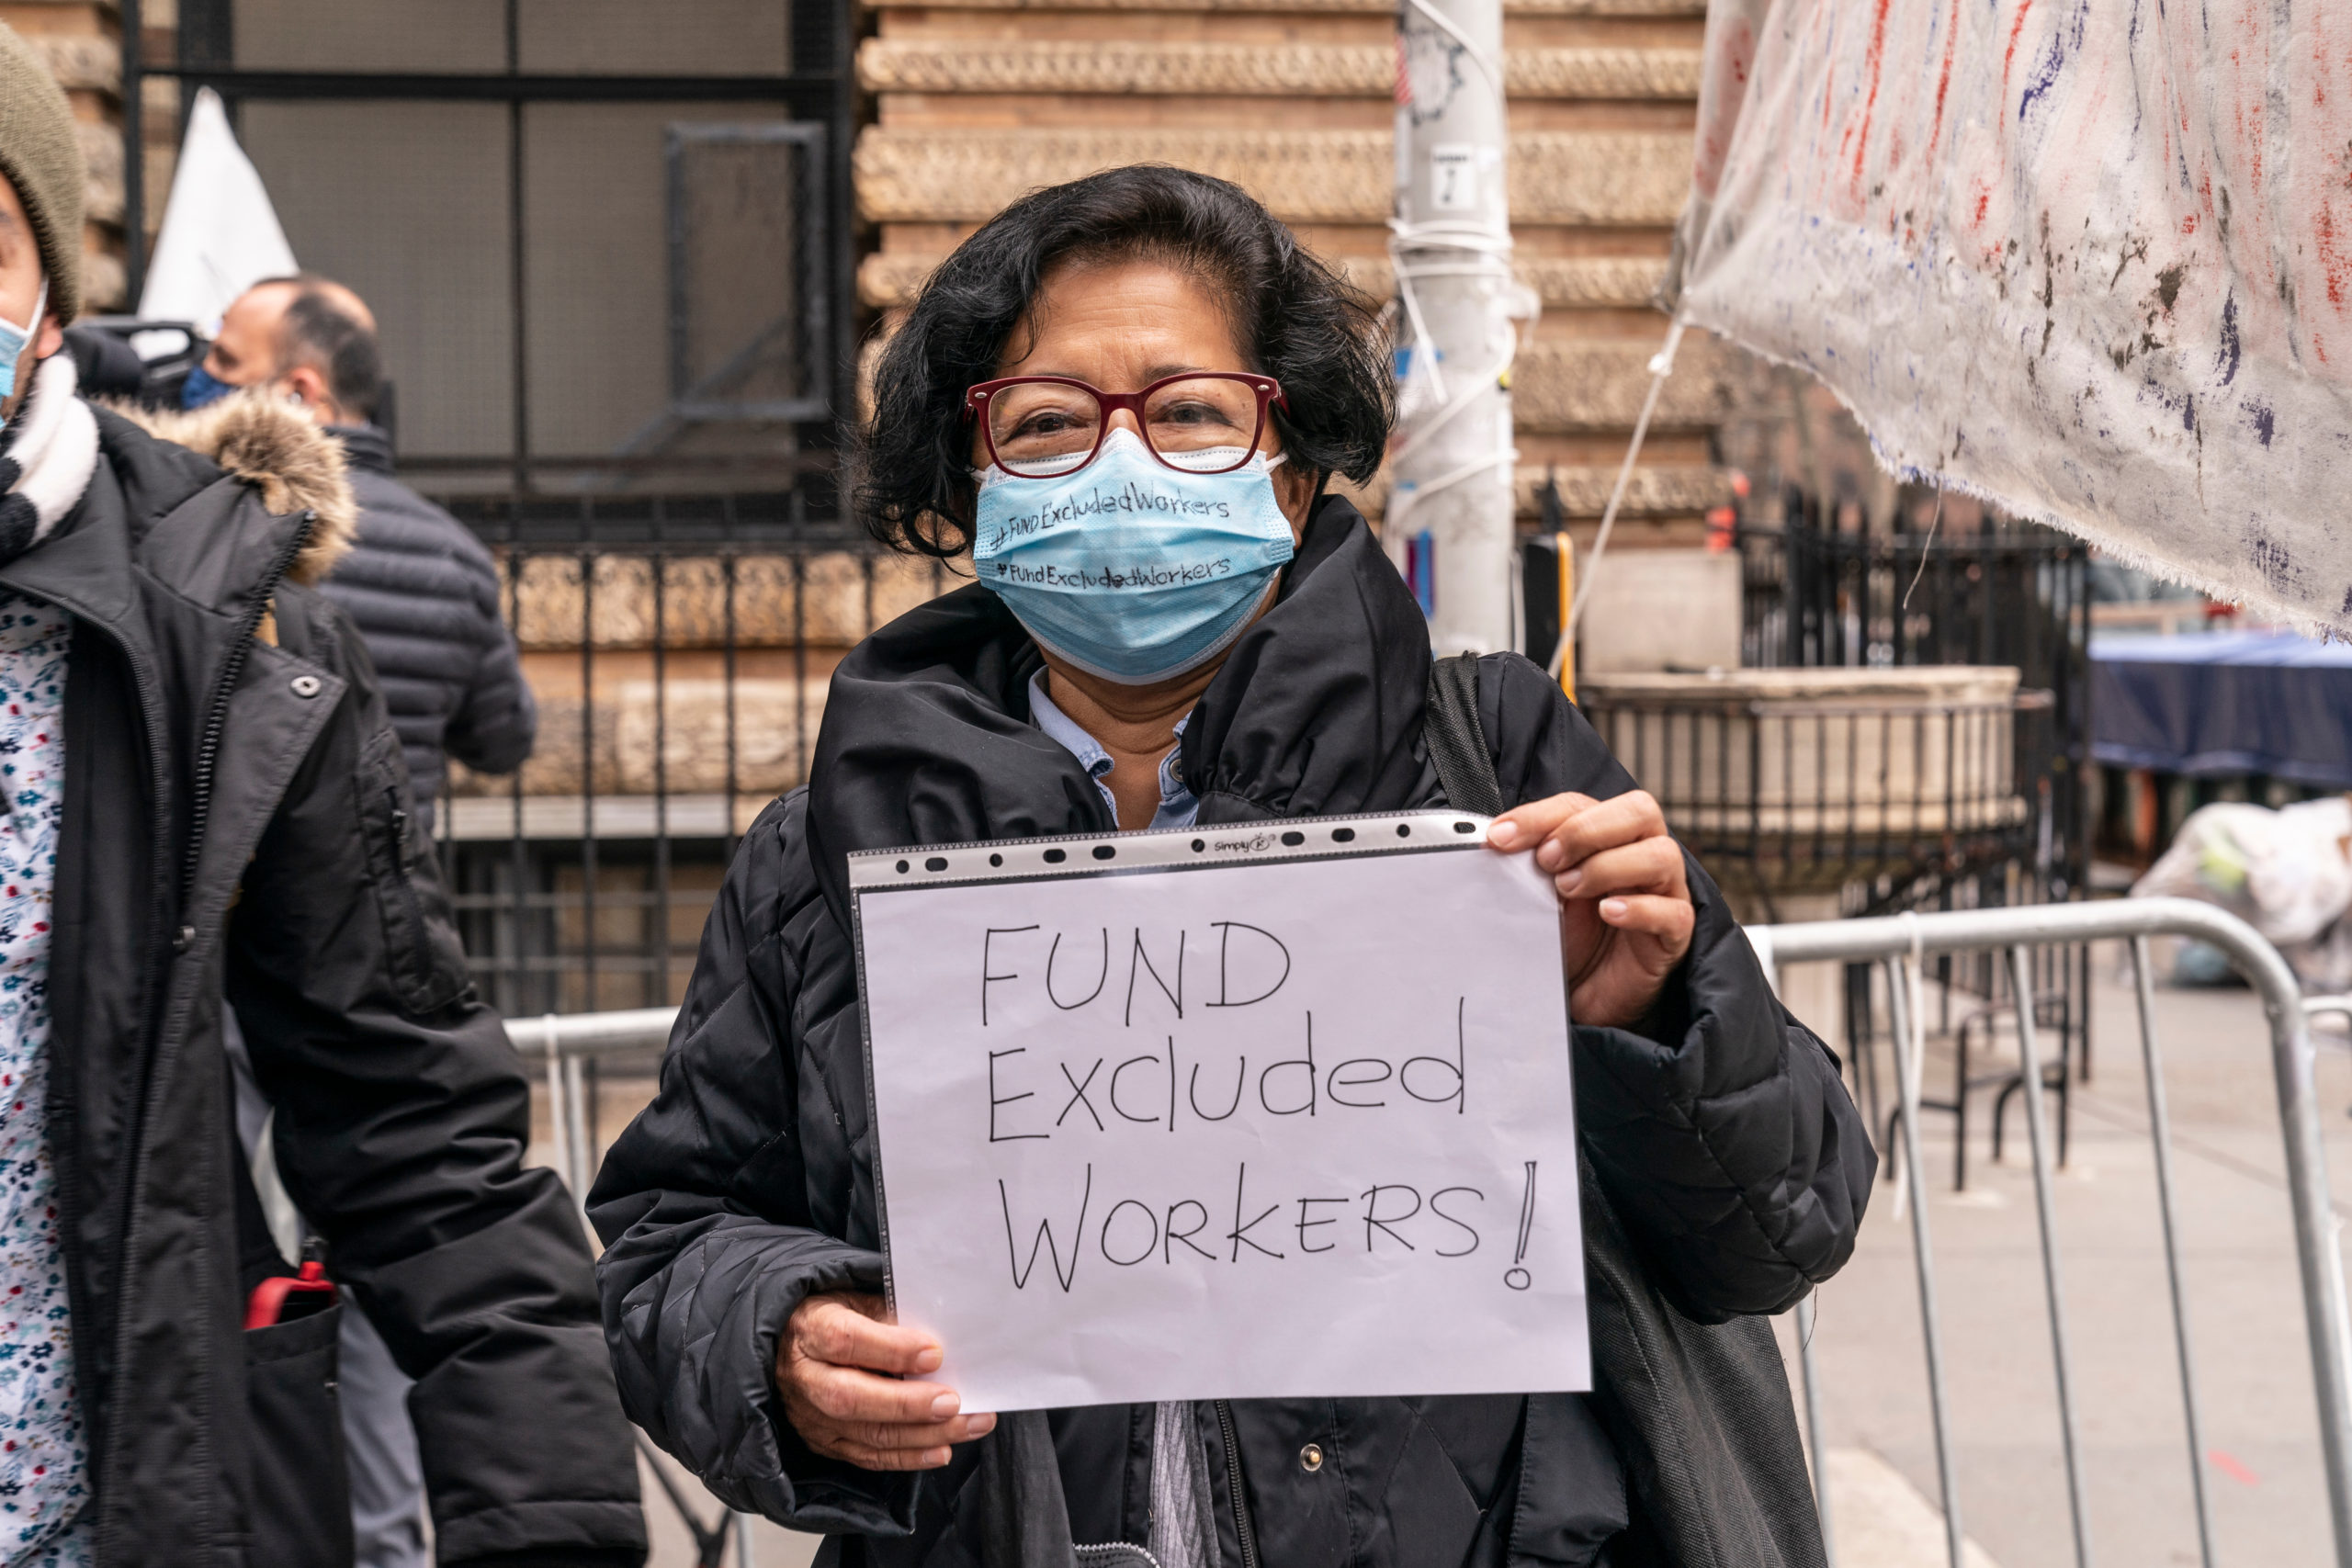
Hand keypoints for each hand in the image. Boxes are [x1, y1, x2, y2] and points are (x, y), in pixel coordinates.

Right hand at [775, 1292, 994, 1469]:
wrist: (788, 1345)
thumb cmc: (830, 1315)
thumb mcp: (853, 1298)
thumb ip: (888, 1316)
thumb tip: (937, 1339)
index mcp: (810, 1330)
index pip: (845, 1341)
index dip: (892, 1349)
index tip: (934, 1353)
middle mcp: (804, 1378)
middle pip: (852, 1398)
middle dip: (908, 1404)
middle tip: (953, 1402)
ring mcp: (810, 1416)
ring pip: (866, 1434)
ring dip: (923, 1435)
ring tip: (968, 1425)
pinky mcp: (823, 1443)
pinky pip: (866, 1457)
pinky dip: (908, 1457)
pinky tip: (942, 1450)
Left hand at [1487, 791, 1693, 1029]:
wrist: (1581, 994)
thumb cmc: (1566, 934)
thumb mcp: (1539, 893)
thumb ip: (1526, 864)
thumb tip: (1496, 841)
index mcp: (1608, 834)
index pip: (1581, 805)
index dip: (1540, 815)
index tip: (1500, 838)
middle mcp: (1642, 854)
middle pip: (1640, 811)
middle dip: (1585, 830)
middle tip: (1547, 860)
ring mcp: (1665, 892)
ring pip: (1662, 855)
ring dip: (1608, 866)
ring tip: (1568, 889)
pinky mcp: (1674, 935)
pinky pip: (1673, 913)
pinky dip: (1639, 908)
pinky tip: (1608, 913)